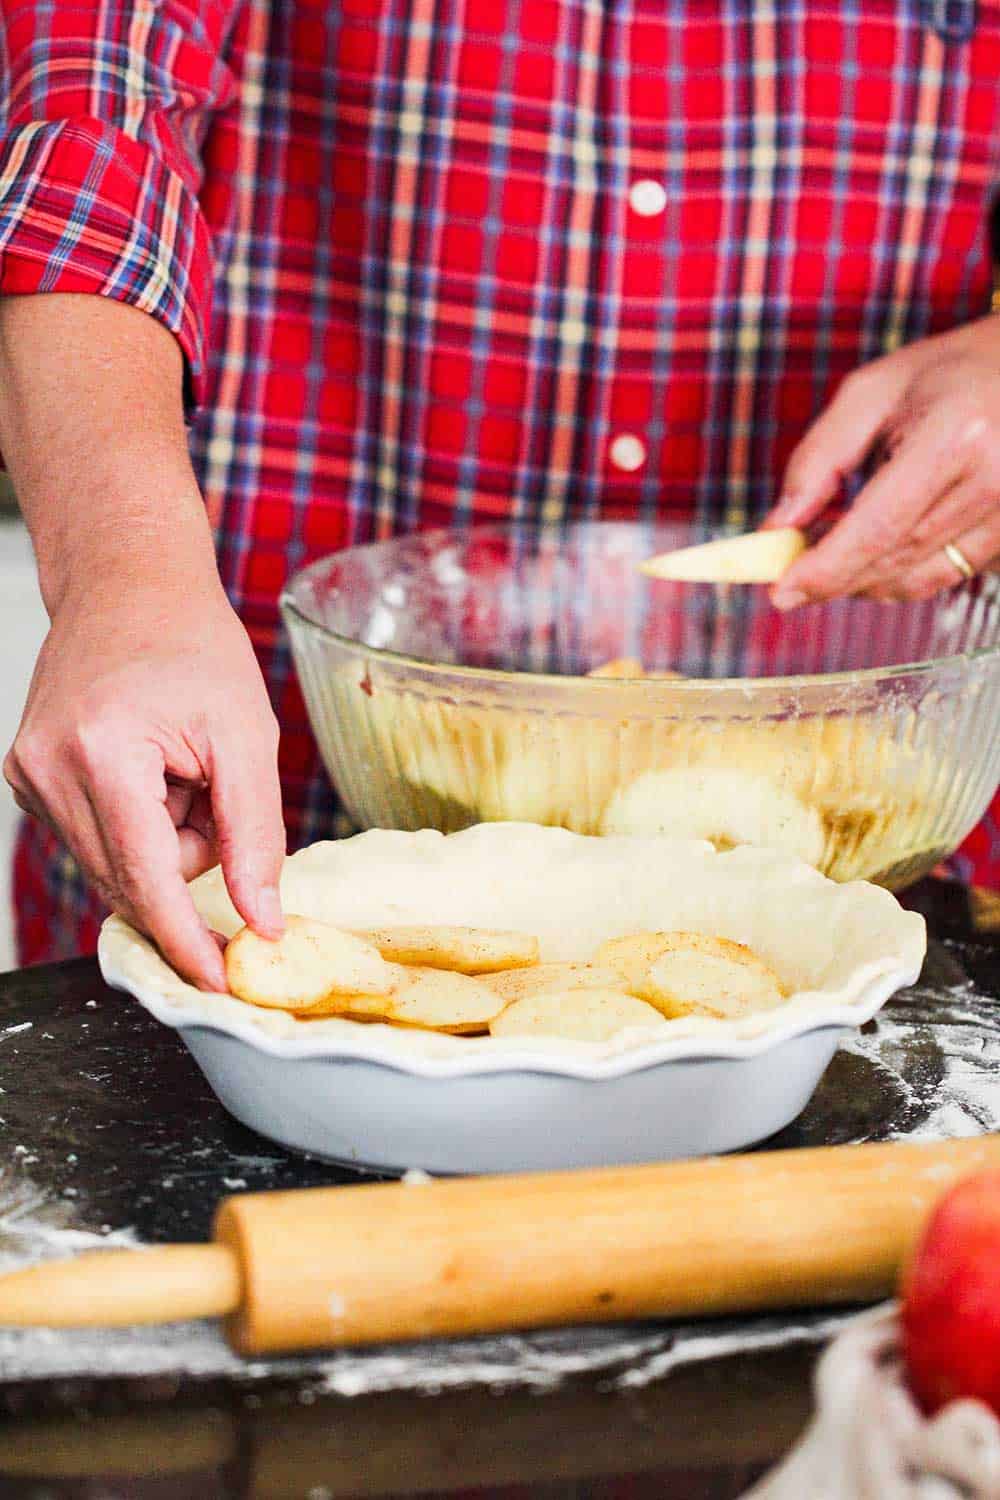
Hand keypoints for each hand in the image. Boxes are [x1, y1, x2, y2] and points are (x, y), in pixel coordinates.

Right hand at [4, 567, 284, 989]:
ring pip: (115, 866)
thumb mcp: (247, 738)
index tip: (217, 982)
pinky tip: (151, 770)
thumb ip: (256, 837)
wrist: (128, 586)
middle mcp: (46, 770)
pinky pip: (98, 839)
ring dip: (163, 838)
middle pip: (132, 879)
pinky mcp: (27, 778)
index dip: (185, 939)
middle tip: (210, 787)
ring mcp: (27, 775)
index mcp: (100, 753)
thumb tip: (263, 923)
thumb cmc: (193, 647)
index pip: (145, 881)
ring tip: (180, 768)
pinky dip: (138, 822)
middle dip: (188, 856)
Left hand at [765, 315, 999, 606]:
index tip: (783, 592)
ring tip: (834, 553)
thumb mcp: (871, 394)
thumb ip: (818, 460)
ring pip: (920, 579)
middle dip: (835, 577)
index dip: (826, 569)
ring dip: (866, 579)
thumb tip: (777, 528)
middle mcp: (995, 482)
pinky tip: (881, 547)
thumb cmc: (946, 374)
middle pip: (896, 561)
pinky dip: (903, 572)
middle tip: (792, 573)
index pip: (879, 527)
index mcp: (956, 437)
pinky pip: (947, 575)